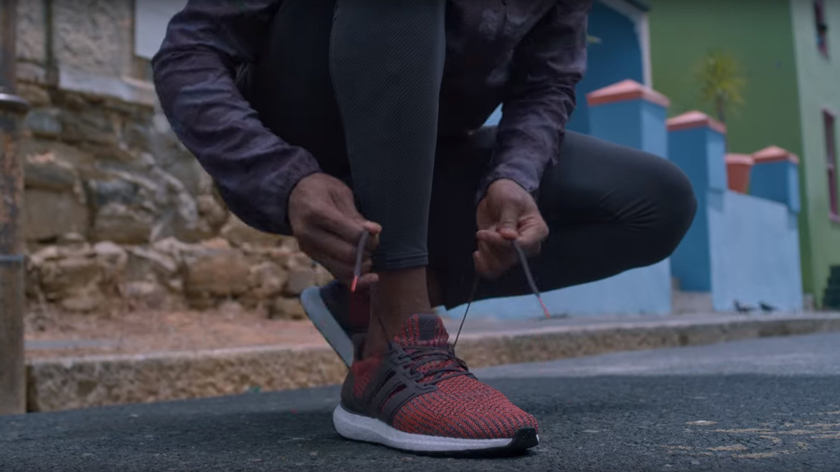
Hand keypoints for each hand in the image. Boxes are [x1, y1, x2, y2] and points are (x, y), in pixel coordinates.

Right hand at [288, 173, 380, 289]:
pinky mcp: (312, 258)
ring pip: (342, 270)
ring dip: (361, 267)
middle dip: (366, 252)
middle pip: (347, 255)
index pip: (351, 234)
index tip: (375, 231)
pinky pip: (336, 275)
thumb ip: (356, 215)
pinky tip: (368, 276)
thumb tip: (375, 231)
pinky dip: (355, 279)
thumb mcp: (339, 193)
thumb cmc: (321, 190)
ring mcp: (309, 249)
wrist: (294, 195)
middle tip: (373, 243)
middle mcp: (309, 234)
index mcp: (316, 213)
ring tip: (367, 255)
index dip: (369, 237)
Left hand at [474, 179, 548, 277]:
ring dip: (486, 253)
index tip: (484, 232)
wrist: (498, 195)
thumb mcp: (509, 201)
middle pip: (510, 258)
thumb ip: (508, 219)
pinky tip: (477, 253)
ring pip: (500, 266)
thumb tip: (509, 237)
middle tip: (483, 231)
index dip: (501, 242)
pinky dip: (482, 265)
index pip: (521, 246)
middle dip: (492, 246)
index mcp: (537, 231)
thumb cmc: (509, 194)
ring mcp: (515, 253)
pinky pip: (493, 270)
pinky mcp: (501, 255)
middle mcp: (529, 246)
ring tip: (483, 236)